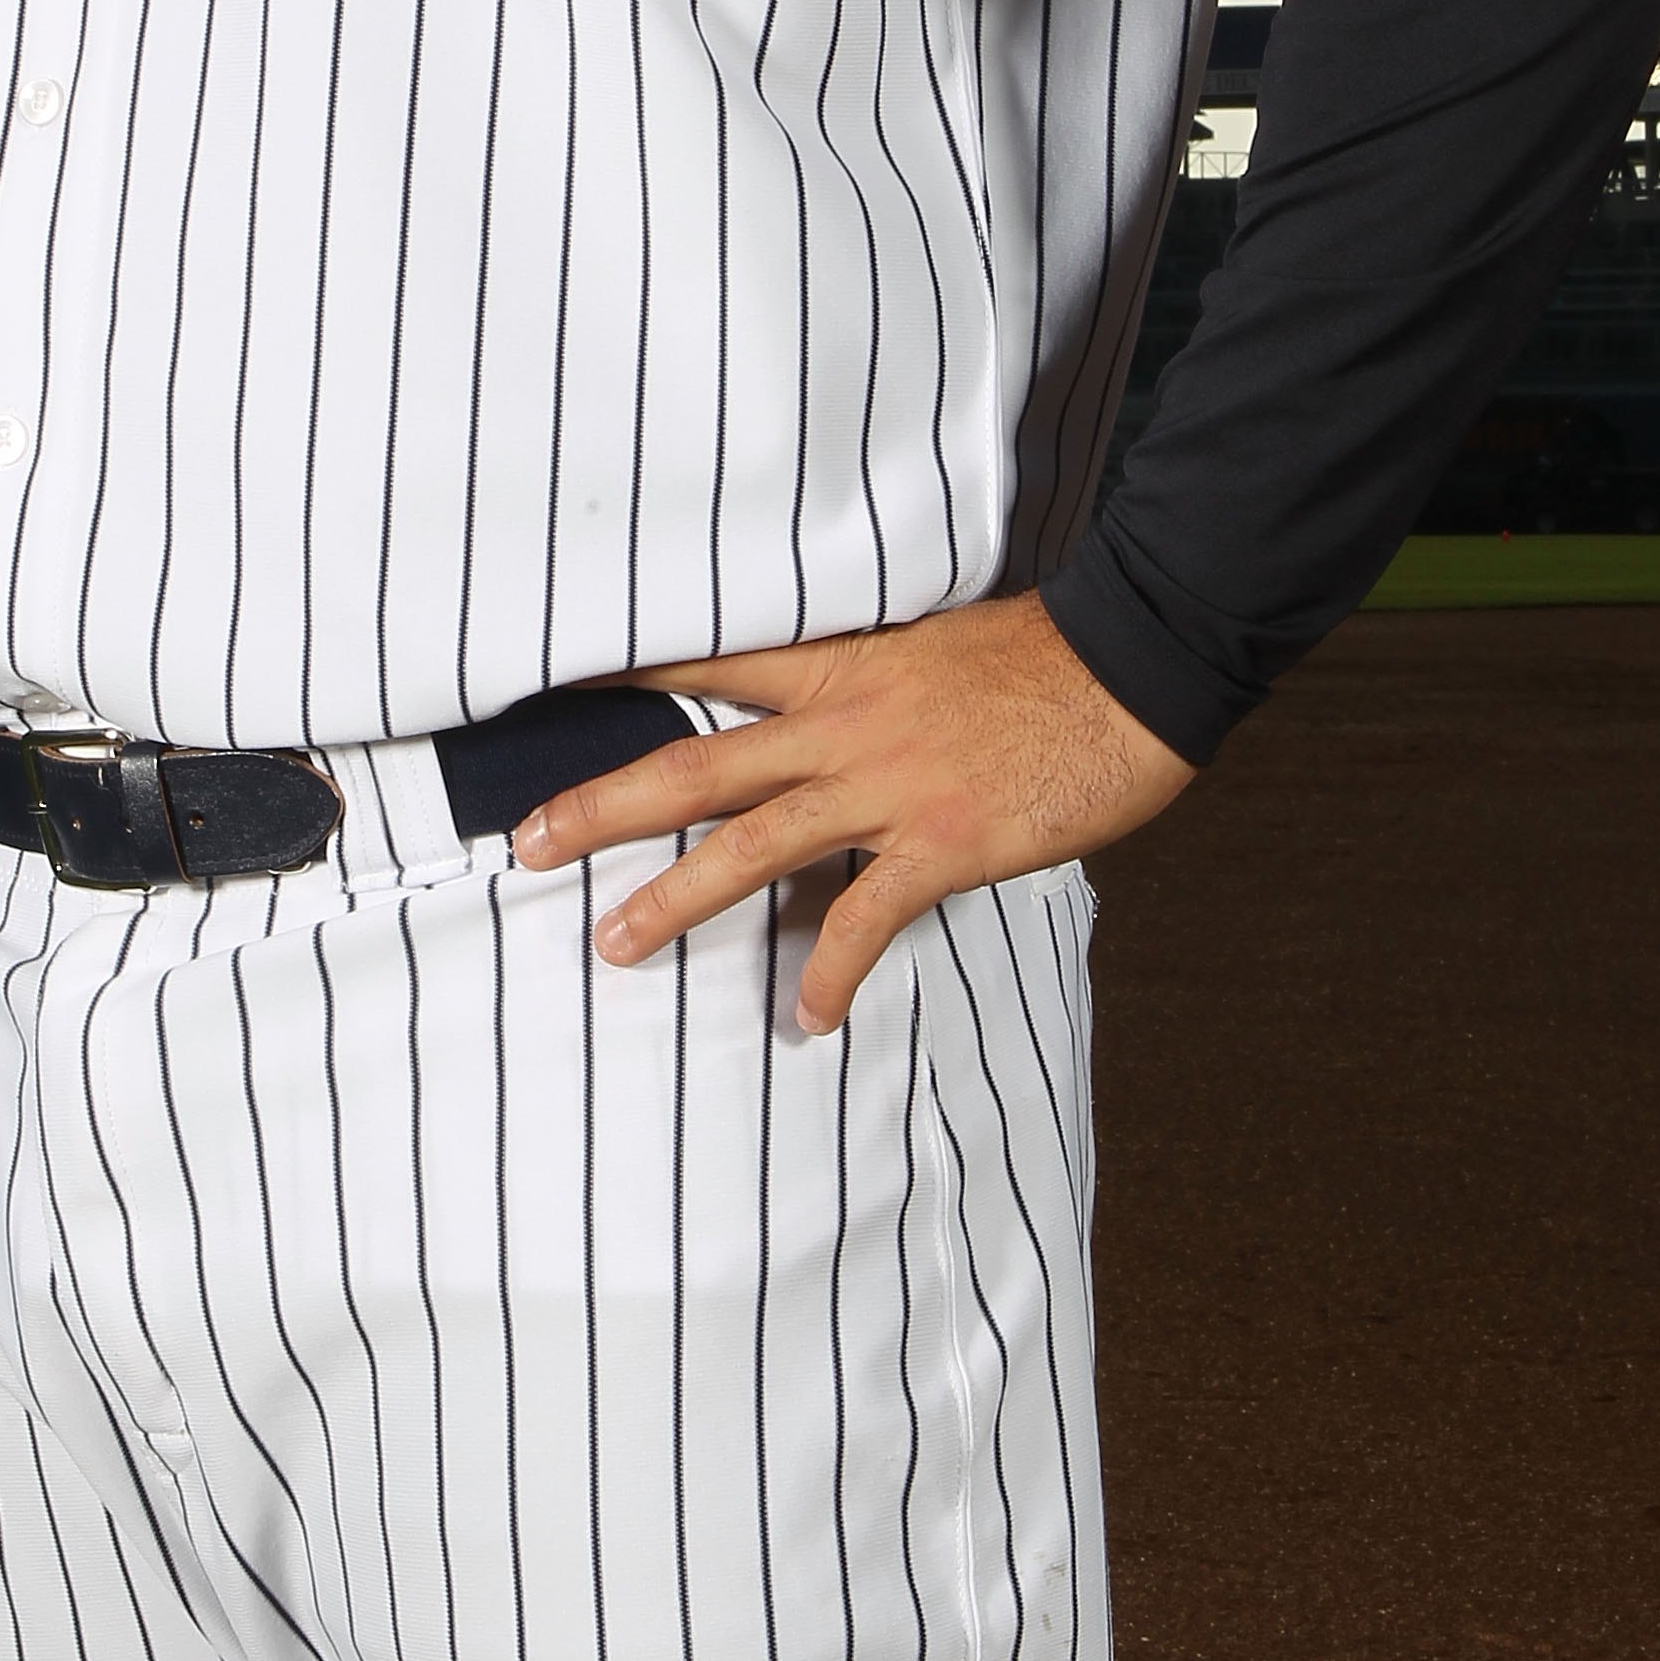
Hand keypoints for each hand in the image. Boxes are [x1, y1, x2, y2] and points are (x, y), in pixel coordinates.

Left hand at [513, 592, 1193, 1034]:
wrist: (1133, 663)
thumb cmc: (1041, 653)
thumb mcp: (929, 645)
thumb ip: (867, 684)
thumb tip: (825, 716)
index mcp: (837, 668)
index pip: (704, 662)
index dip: (622, 671)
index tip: (546, 680)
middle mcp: (842, 725)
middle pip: (695, 769)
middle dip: (604, 807)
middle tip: (526, 842)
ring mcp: (887, 786)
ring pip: (752, 845)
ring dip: (676, 901)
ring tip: (615, 945)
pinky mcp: (943, 841)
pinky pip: (867, 916)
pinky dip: (832, 970)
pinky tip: (806, 1016)